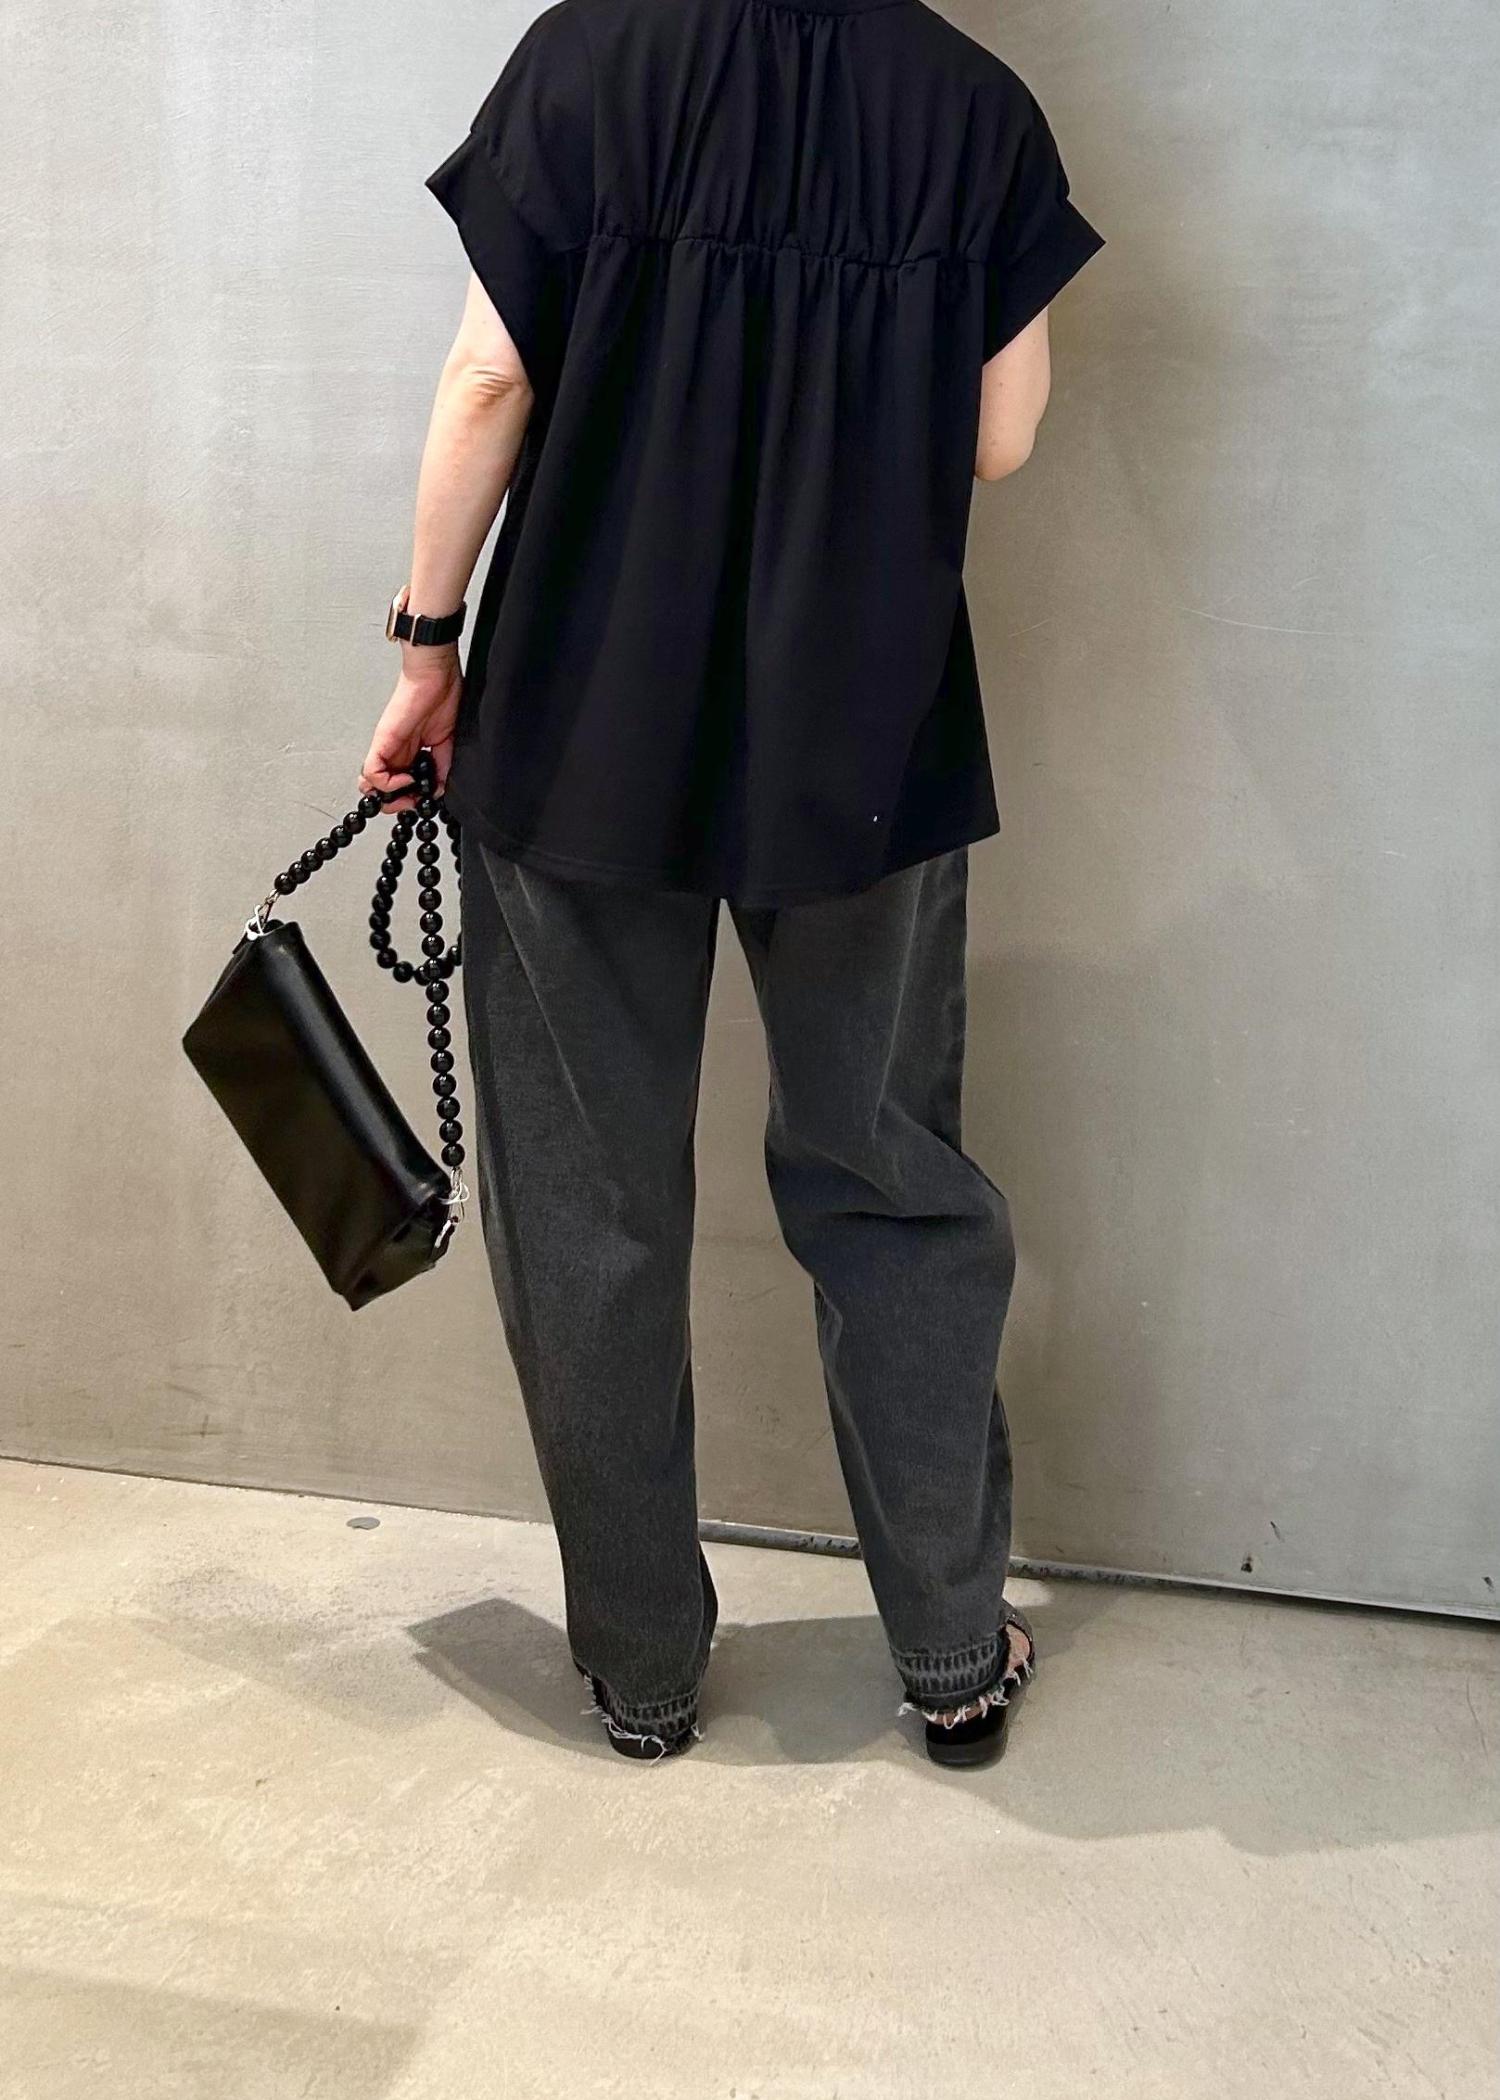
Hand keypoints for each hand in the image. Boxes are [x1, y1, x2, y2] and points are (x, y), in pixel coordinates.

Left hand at [359, 649, 462, 812]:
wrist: (437, 675)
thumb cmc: (443, 696)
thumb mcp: (448, 743)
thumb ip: (442, 768)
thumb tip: (440, 789)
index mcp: (410, 752)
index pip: (398, 784)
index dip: (408, 799)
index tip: (423, 800)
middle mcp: (395, 752)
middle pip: (380, 790)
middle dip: (396, 804)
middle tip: (413, 803)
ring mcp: (387, 747)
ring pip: (370, 785)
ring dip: (388, 797)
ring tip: (408, 793)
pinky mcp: (382, 741)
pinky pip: (372, 772)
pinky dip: (388, 784)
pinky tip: (407, 779)